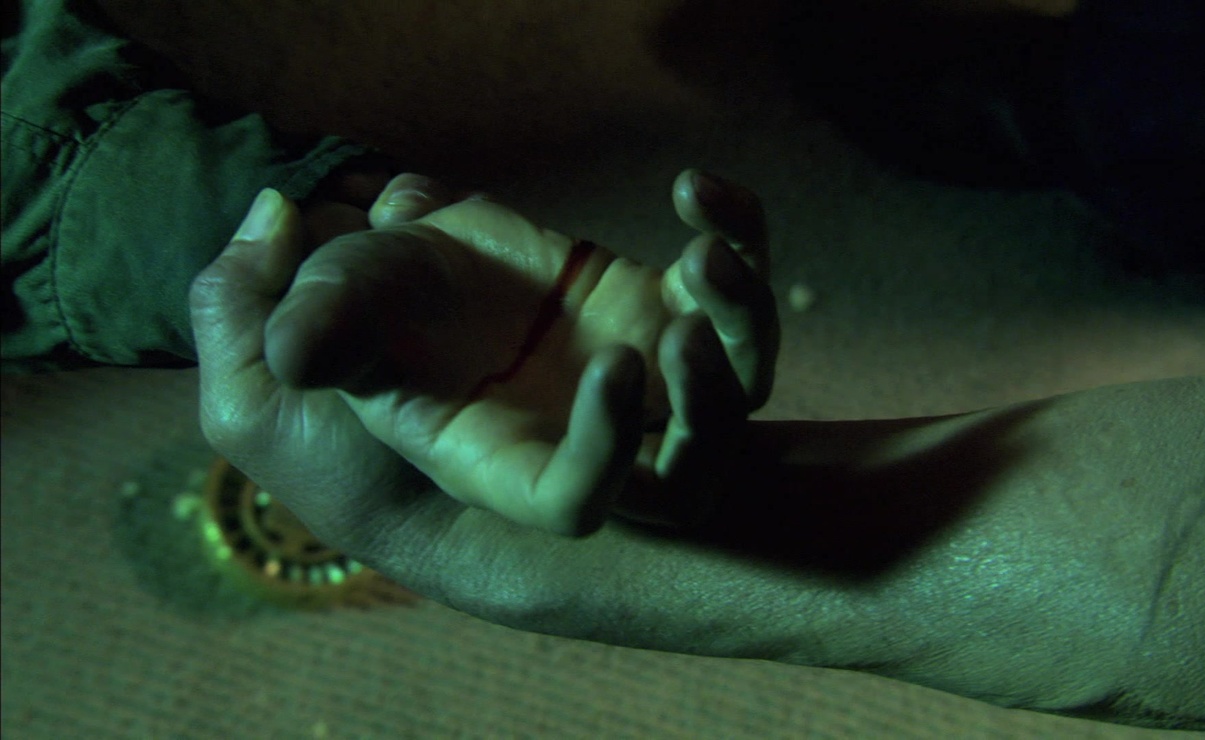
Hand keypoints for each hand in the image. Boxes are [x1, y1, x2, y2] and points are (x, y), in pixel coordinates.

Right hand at [192, 168, 776, 540]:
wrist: (427, 269)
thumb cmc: (371, 307)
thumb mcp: (336, 310)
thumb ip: (315, 334)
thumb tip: (294, 351)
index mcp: (511, 460)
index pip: (580, 501)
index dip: (607, 454)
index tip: (619, 363)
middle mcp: (593, 435)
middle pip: (698, 472)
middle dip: (708, 404)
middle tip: (687, 327)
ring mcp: (643, 377)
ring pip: (739, 386)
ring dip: (742, 320)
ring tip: (702, 249)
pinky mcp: (667, 307)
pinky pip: (735, 292)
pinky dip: (739, 238)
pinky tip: (696, 186)